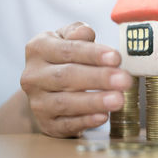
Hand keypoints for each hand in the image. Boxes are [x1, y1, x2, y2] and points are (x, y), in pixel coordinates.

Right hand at [20, 22, 132, 137]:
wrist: (47, 88)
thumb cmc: (65, 57)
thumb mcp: (68, 38)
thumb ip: (78, 32)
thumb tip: (86, 33)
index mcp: (39, 49)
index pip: (68, 50)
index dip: (93, 54)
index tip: (116, 58)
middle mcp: (33, 76)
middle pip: (67, 76)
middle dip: (99, 78)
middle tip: (124, 80)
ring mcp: (37, 102)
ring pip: (65, 102)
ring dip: (94, 102)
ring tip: (118, 100)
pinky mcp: (47, 124)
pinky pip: (66, 124)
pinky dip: (86, 121)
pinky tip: (103, 116)